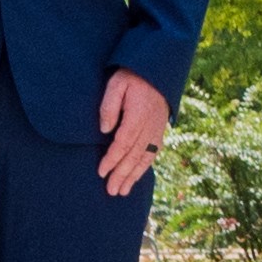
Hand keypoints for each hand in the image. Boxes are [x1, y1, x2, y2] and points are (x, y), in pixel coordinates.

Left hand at [96, 69, 172, 196]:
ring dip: (134, 176)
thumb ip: (109, 106)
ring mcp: (157, 129)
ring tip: (122, 191)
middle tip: (111, 191)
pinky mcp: (160, 130)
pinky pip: (154, 153)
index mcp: (138, 115)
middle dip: (122, 174)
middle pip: (135, 155)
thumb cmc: (132, 76)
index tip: (101, 172)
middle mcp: (150, 125)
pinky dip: (145, 167)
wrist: (157, 70)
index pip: (124, 143)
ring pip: (146, 157)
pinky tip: (137, 176)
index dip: (112, 159)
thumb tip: (104, 131)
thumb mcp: (116, 84)